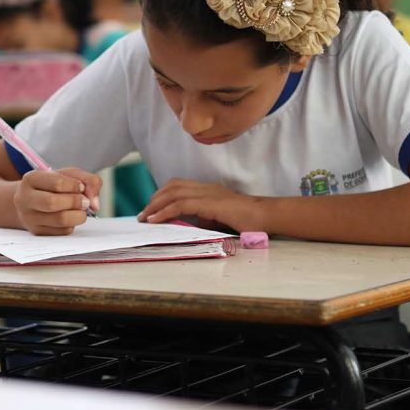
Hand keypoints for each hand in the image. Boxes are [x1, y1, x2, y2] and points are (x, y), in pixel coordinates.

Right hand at [13, 167, 101, 234]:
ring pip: (59, 220)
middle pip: (53, 203)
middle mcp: (25, 198)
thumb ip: (89, 181)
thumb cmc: (53, 186)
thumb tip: (94, 204)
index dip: (75, 186)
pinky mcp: (37, 232)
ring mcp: (29, 217)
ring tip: (81, 210)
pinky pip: (62, 231)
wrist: (32, 201)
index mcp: (31, 179)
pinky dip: (73, 224)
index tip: (81, 187)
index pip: (56, 183)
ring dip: (78, 215)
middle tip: (85, 202)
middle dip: (75, 202)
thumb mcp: (69, 175)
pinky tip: (71, 217)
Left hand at [137, 179, 264, 231]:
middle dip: (154, 200)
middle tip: (143, 214)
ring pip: (173, 193)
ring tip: (145, 218)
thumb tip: (189, 224)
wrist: (265, 216)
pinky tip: (156, 220)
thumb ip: (205, 218)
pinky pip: (181, 204)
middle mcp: (206, 188)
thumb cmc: (247, 220)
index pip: (179, 185)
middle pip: (172, 187)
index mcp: (208, 190)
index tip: (151, 209)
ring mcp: (208, 194)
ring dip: (155, 205)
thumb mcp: (220, 218)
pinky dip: (165, 212)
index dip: (162, 195)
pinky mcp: (210, 203)